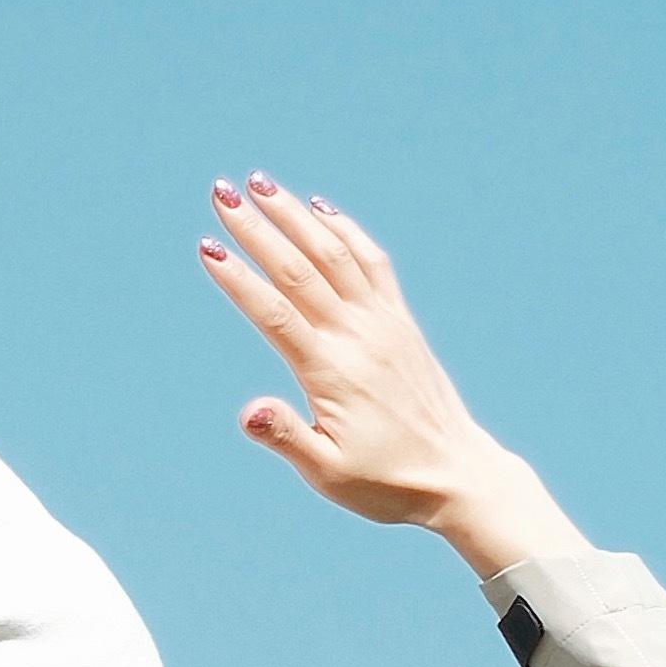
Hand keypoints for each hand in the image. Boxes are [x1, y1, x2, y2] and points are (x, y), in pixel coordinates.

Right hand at [202, 180, 560, 578]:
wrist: (457, 475)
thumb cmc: (386, 482)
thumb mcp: (329, 473)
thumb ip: (286, 438)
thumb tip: (249, 413)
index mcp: (332, 372)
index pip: (275, 313)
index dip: (239, 278)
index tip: (208, 248)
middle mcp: (358, 336)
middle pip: (299, 269)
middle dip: (257, 228)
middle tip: (221, 193)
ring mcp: (383, 323)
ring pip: (334, 254)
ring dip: (296, 215)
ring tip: (262, 184)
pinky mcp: (400, 322)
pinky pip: (372, 263)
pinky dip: (345, 231)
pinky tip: (320, 209)